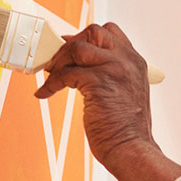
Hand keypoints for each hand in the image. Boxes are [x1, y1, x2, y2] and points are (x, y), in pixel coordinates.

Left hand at [34, 22, 152, 167]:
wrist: (131, 148)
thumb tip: (79, 64)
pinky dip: (50, 83)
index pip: (110, 32)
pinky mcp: (98, 82)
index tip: (73, 51)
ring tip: (52, 77)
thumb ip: (110, 75)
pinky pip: (65, 73)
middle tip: (59, 63)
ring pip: (77, 46)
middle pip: (94, 31)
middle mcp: (127, 61)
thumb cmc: (126, 129)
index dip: (88, 38)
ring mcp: (114, 69)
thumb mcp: (125, 93)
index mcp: (135, 62)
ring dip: (59, 60)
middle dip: (71, 44)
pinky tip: (45, 93)